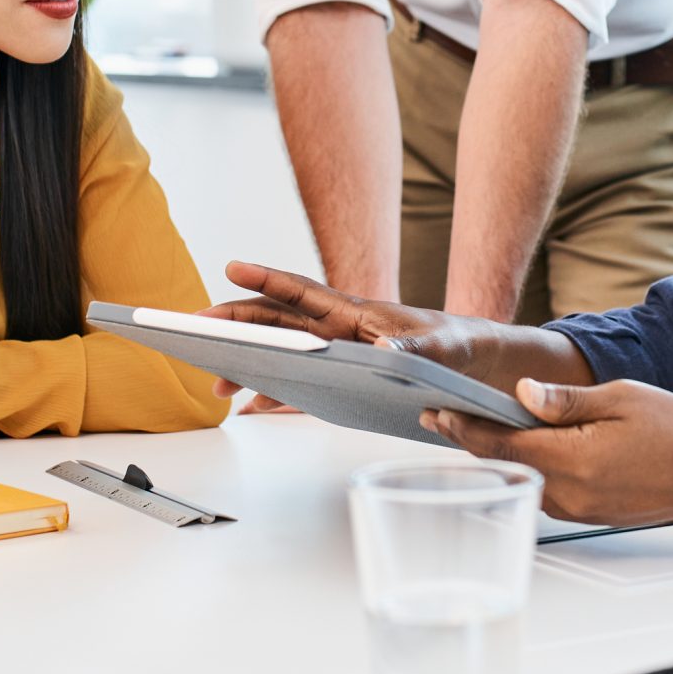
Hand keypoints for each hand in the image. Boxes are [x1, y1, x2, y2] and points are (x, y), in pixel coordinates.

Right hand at [208, 260, 512, 388]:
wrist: (474, 363)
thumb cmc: (455, 344)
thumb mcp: (440, 348)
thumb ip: (413, 350)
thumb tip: (383, 353)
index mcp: (356, 312)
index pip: (303, 291)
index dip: (267, 277)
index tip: (232, 266)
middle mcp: (339, 330)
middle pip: (277, 321)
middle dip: (236, 323)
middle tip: (198, 327)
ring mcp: (337, 355)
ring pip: (281, 353)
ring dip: (248, 363)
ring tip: (217, 382)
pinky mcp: (343, 381)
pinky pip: (299, 387)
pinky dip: (273, 396)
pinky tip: (251, 407)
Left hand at [425, 379, 672, 526]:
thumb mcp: (620, 398)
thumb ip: (566, 400)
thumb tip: (522, 393)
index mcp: (574, 460)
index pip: (502, 444)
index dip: (464, 428)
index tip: (436, 412)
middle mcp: (571, 493)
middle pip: (506, 465)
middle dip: (473, 440)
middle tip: (442, 416)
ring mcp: (580, 509)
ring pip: (525, 480)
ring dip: (502, 456)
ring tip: (478, 427)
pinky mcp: (590, 515)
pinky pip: (547, 491)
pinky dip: (530, 468)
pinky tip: (528, 448)